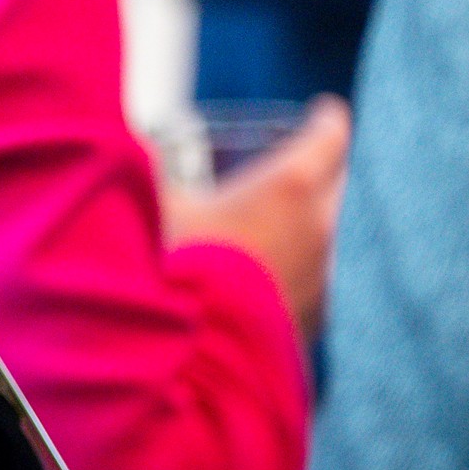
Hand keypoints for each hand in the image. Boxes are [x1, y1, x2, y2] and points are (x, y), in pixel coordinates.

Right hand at [163, 95, 350, 336]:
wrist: (191, 359)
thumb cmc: (174, 266)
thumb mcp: (156, 203)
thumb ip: (151, 167)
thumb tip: (133, 145)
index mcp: (289, 187)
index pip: (329, 135)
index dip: (326, 117)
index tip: (323, 110)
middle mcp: (318, 229)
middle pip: (335, 183)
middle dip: (318, 167)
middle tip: (294, 161)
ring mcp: (321, 278)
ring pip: (322, 236)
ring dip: (301, 223)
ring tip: (266, 224)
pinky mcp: (312, 321)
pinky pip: (309, 281)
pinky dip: (291, 269)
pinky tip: (259, 278)